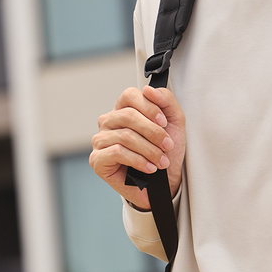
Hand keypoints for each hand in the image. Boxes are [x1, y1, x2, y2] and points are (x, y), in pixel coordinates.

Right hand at [89, 86, 185, 210]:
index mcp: (124, 109)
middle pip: (128, 116)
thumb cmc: (166, 151)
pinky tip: (149, 168)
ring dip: (149, 150)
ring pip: (125, 136)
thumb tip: (149, 89)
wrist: (165, 181)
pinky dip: (138, 160)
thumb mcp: (174, 122)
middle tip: (168, 145)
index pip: (130, 95)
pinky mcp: (97, 159)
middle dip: (153, 132)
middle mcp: (109, 122)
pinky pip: (116, 152)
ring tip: (161, 161)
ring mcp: (101, 140)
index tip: (165, 123)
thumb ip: (166, 100)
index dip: (149, 107)